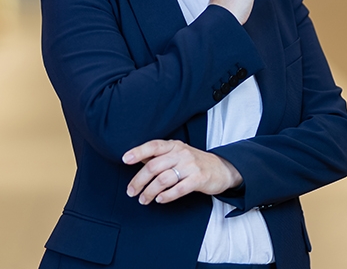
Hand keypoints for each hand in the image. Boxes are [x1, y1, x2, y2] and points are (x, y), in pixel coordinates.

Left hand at [122, 139, 241, 204]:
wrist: (221, 168)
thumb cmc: (194, 162)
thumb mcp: (178, 153)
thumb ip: (160, 156)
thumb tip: (138, 158)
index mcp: (174, 145)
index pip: (153, 146)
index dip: (138, 152)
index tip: (125, 159)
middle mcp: (181, 153)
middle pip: (154, 166)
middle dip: (139, 180)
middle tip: (131, 191)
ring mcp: (190, 166)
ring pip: (163, 179)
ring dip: (150, 191)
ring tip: (143, 199)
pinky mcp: (198, 179)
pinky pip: (178, 189)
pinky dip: (166, 196)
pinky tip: (159, 200)